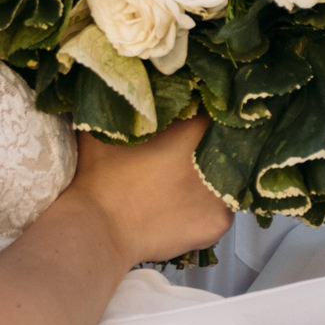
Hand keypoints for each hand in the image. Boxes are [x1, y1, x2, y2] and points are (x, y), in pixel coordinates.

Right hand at [71, 115, 232, 266]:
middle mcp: (216, 160)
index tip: (186, 123)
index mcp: (195, 129)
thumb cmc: (100, 176)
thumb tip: (132, 94)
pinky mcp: (219, 223)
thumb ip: (127, 109)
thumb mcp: (107, 128)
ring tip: (178, 189)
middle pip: (223, 149)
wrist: (100, 230)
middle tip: (181, 159)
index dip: (199, 116)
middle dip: (206, 150)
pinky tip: (180, 213)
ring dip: (208, 182)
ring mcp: (222, 194)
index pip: (212, 113)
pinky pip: (217, 212)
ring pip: (224, 181)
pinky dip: (203, 211)